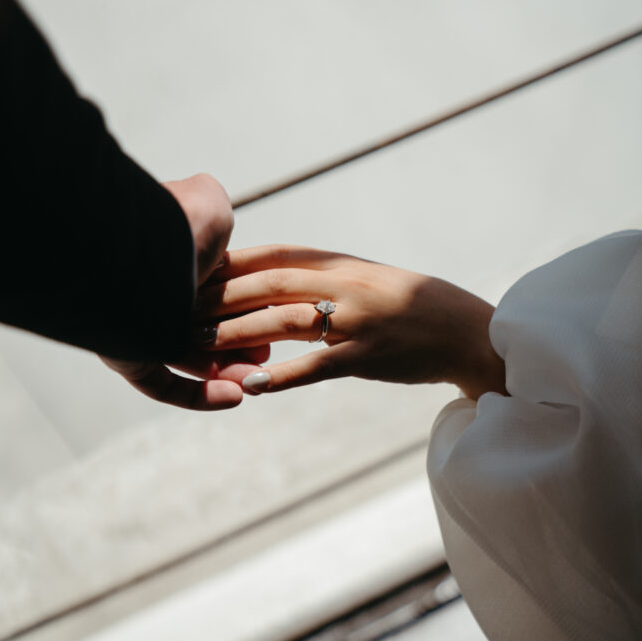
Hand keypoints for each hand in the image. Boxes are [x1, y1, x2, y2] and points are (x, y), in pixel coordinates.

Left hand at [101, 173, 250, 408]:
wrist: (138, 251)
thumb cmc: (176, 224)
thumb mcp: (209, 203)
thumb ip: (216, 210)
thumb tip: (214, 215)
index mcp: (171, 259)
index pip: (215, 293)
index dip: (246, 307)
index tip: (274, 317)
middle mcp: (153, 294)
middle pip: (205, 329)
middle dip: (241, 344)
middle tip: (267, 353)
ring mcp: (138, 328)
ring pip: (190, 360)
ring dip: (228, 371)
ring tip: (256, 378)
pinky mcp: (129, 361)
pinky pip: (165, 387)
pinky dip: (202, 394)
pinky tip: (235, 395)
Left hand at [196, 245, 506, 400]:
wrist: (469, 333)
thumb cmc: (413, 309)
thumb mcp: (366, 282)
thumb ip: (323, 278)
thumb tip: (273, 282)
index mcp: (342, 264)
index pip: (275, 254)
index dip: (229, 260)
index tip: (187, 266)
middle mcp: (347, 284)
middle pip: (269, 282)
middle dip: (218, 294)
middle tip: (172, 305)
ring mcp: (359, 319)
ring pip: (284, 320)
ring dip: (233, 333)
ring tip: (191, 346)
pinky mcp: (369, 356)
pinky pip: (317, 366)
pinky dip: (281, 375)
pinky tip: (248, 386)